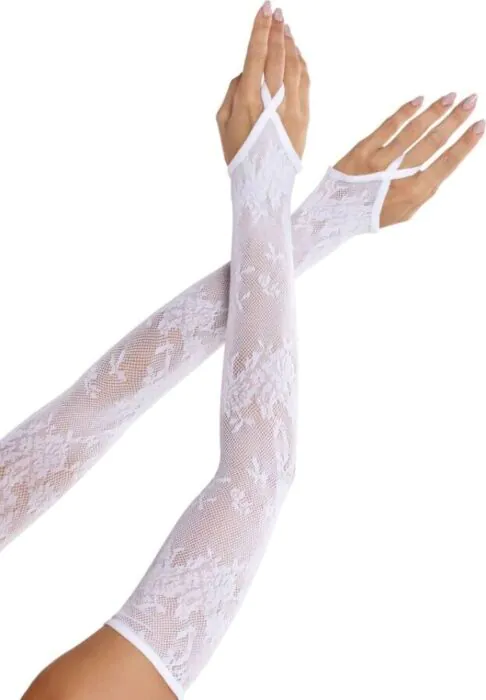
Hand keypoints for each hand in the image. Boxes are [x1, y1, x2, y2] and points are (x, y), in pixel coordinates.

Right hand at [217, 2, 309, 164]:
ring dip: (289, 43)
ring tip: (285, 28)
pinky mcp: (304, 116)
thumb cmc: (238, 153)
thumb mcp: (223, 122)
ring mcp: (291, 108)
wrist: (263, 183)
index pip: (256, 55)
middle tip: (276, 12)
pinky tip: (296, 53)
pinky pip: (304, 82)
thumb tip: (246, 72)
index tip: (264, 9)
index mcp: (248, 100)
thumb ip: (232, 92)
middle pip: (277, 55)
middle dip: (276, 30)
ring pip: (293, 65)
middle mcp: (271, 101)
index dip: (260, 29)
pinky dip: (300, 63)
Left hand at [334, 94, 483, 226]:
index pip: (446, 164)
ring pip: (413, 131)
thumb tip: (441, 168)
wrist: (334, 216)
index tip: (481, 125)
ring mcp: (379, 163)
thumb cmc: (373, 214)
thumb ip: (424, 192)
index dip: (465, 144)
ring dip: (435, 112)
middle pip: (433, 143)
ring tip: (451, 97)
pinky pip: (387, 127)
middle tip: (472, 100)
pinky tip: (420, 100)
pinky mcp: (362, 152)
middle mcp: (398, 177)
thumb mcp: (405, 213)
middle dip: (455, 120)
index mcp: (414, 194)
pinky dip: (405, 112)